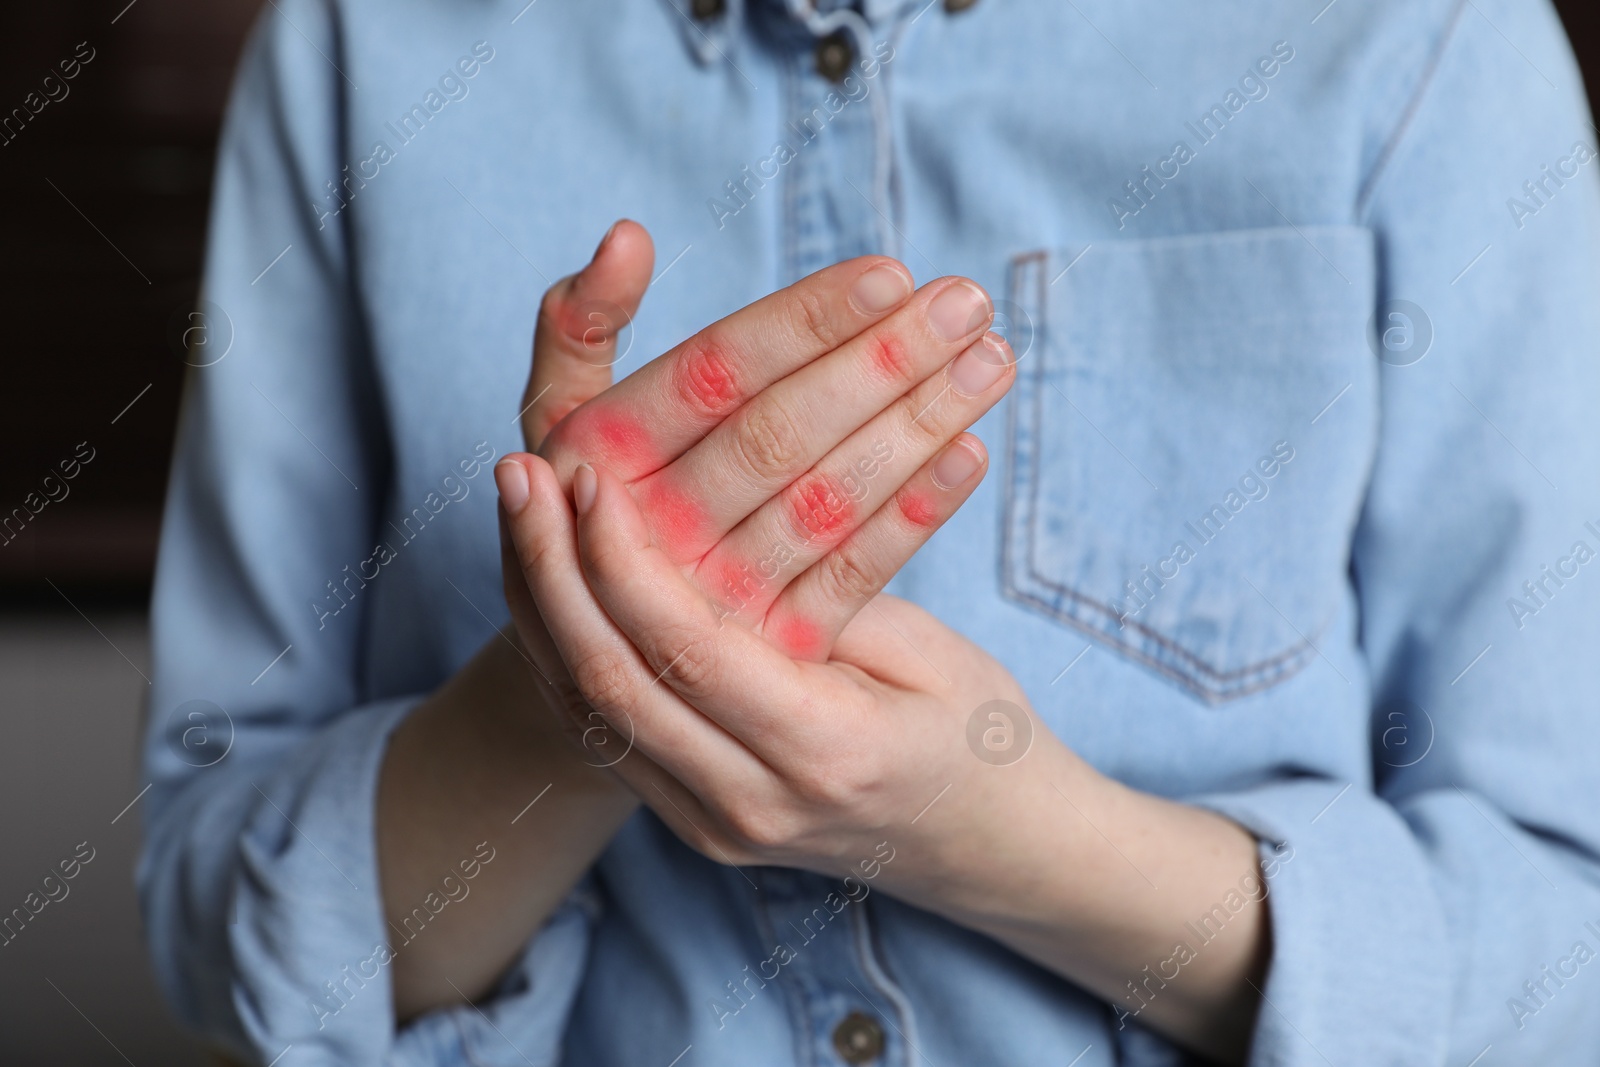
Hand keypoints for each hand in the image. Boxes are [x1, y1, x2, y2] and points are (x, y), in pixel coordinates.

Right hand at [499, 220, 1013, 755]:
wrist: (588, 666)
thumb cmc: (591, 502)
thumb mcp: (556, 415)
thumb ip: (581, 325)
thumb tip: (629, 235)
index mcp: (596, 458)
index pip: (710, 377)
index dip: (801, 324)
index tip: (890, 273)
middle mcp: (647, 537)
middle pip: (777, 438)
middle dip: (880, 364)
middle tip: (967, 302)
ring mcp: (713, 606)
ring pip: (824, 505)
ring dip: (914, 428)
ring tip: (991, 361)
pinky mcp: (771, 657)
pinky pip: (851, 582)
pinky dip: (912, 518)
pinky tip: (971, 452)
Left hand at [499, 457, 1271, 1065]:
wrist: (990, 849)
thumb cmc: (980, 734)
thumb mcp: (930, 653)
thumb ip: (823, 600)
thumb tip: (711, 525)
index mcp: (827, 753)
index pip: (687, 650)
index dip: (624, 558)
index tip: (590, 472)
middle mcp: (752, 807)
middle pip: (611, 684)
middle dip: (551, 570)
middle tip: (518, 473)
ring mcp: (715, 826)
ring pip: (589, 713)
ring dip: (540, 606)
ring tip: (515, 510)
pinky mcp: (693, 820)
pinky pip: (604, 732)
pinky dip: (563, 650)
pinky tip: (545, 577)